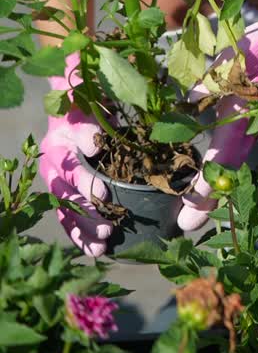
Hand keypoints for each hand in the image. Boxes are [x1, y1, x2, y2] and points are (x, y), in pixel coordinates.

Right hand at [38, 54, 113, 257]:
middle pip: (67, 197)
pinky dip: (81, 236)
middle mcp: (53, 168)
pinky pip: (70, 219)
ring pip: (67, 213)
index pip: (70, 167)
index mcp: (57, 145)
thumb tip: (94, 143)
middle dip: (87, 215)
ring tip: (103, 245)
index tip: (104, 194)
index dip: (86, 182)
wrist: (72, 105)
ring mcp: (59, 184)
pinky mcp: (67, 195)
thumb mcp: (85, 102)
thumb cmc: (83, 102)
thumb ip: (87, 121)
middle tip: (108, 227)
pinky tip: (97, 251)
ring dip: (83, 231)